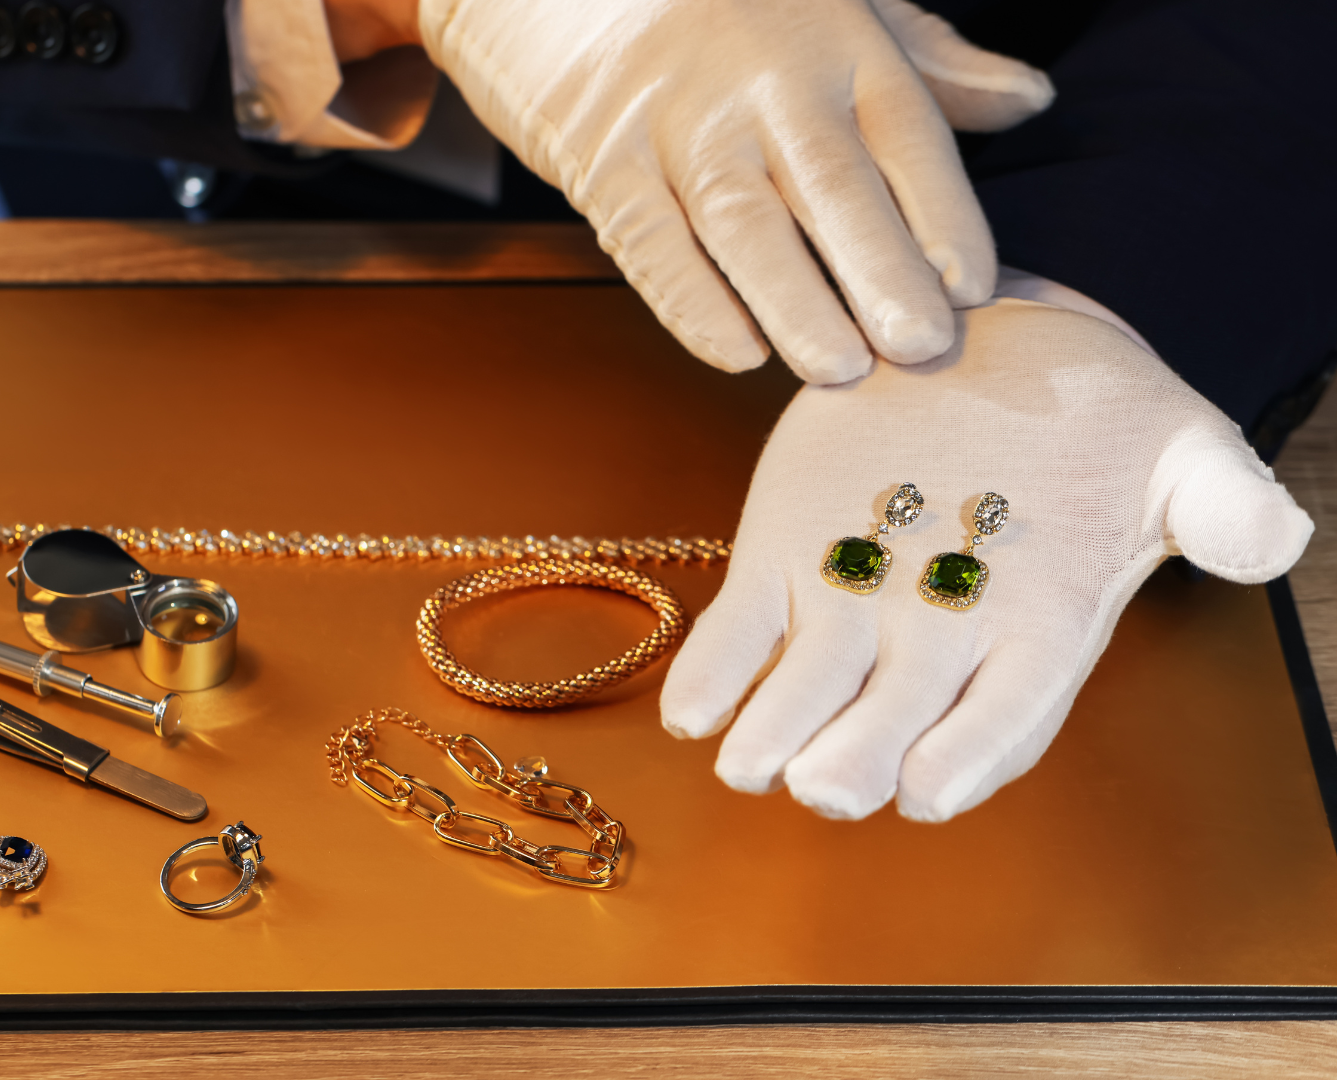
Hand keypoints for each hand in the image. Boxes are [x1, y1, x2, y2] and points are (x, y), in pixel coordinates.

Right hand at [415, 0, 1052, 381]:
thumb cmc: (734, 14)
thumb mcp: (844, 11)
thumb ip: (933, 62)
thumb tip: (1031, 100)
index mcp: (838, 43)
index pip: (904, 132)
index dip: (942, 211)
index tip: (974, 289)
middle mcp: (763, 80)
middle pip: (830, 181)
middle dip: (879, 268)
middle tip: (923, 348)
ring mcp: (679, 121)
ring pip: (742, 219)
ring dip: (793, 300)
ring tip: (840, 370)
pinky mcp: (603, 162)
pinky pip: (650, 240)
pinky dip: (690, 301)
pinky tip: (736, 354)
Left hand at [659, 299, 1313, 820]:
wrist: (994, 347)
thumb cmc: (1097, 417)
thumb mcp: (1177, 447)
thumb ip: (1219, 500)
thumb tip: (1272, 539)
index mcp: (1037, 628)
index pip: (1008, 717)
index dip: (970, 755)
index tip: (932, 790)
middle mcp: (937, 638)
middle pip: (896, 722)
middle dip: (856, 758)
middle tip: (824, 786)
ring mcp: (852, 607)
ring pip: (809, 690)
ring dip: (774, 730)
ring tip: (746, 761)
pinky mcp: (782, 563)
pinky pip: (742, 633)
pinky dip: (714, 671)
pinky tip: (690, 710)